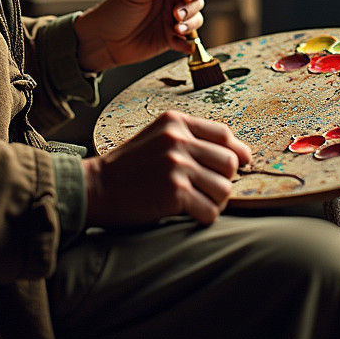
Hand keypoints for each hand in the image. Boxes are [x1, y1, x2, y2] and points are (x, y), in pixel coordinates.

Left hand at [74, 0, 206, 71]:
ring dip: (190, 25)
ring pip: (196, 20)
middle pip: (198, 1)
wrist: (103, 40)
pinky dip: (187, 44)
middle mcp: (172, 0)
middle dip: (190, 8)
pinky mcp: (170, 39)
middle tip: (175, 15)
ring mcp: (172, 20)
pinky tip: (180, 45)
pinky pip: (188, 42)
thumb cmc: (114, 10)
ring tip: (175, 30)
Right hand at [82, 110, 251, 226]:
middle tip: (208, 189)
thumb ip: (189, 139)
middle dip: (224, 179)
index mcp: (176, 122)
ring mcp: (177, 165)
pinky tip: (189, 214)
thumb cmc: (128, 166)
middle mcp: (179, 139)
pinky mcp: (175, 192)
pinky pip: (210, 210)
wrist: (96, 187)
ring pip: (224, 188)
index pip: (223, 133)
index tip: (243, 164)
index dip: (238, 151)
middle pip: (229, 162)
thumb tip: (234, 154)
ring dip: (215, 201)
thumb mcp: (157, 137)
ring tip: (197, 202)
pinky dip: (204, 216)